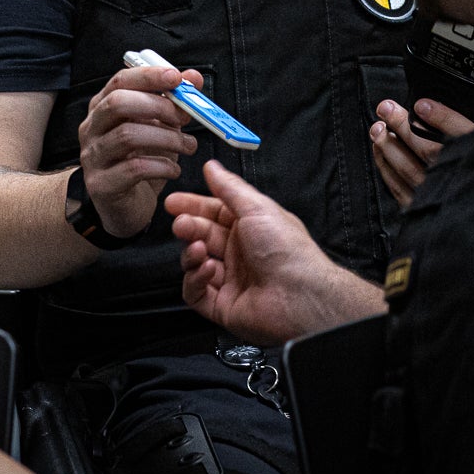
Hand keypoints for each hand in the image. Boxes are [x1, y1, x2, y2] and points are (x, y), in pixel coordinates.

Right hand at [77, 64, 202, 238]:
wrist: (125, 207)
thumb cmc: (141, 160)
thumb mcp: (160, 127)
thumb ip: (174, 101)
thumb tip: (193, 77)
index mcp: (103, 107)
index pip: (120, 81)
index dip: (148, 76)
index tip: (177, 77)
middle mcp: (91, 128)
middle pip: (118, 103)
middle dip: (157, 105)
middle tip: (184, 117)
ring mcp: (93, 157)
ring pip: (128, 136)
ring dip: (167, 138)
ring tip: (188, 146)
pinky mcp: (101, 185)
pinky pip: (134, 169)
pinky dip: (162, 166)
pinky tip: (174, 170)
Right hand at [167, 161, 383, 344]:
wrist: (300, 296)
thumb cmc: (287, 250)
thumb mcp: (257, 208)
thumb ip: (229, 188)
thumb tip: (212, 167)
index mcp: (250, 227)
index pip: (214, 213)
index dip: (193, 206)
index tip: (173, 202)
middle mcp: (239, 252)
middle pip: (202, 235)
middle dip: (188, 227)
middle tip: (181, 223)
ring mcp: (230, 279)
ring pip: (195, 263)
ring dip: (192, 254)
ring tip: (199, 249)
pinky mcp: (222, 306)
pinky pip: (195, 292)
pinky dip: (196, 280)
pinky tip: (208, 270)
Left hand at [370, 98, 473, 207]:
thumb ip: (468, 129)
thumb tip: (434, 108)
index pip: (462, 134)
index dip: (441, 117)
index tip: (421, 104)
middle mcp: (459, 181)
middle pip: (428, 150)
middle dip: (403, 126)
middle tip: (385, 107)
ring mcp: (440, 198)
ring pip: (409, 170)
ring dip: (389, 146)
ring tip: (377, 127)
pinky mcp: (423, 213)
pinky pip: (399, 189)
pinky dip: (386, 168)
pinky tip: (380, 151)